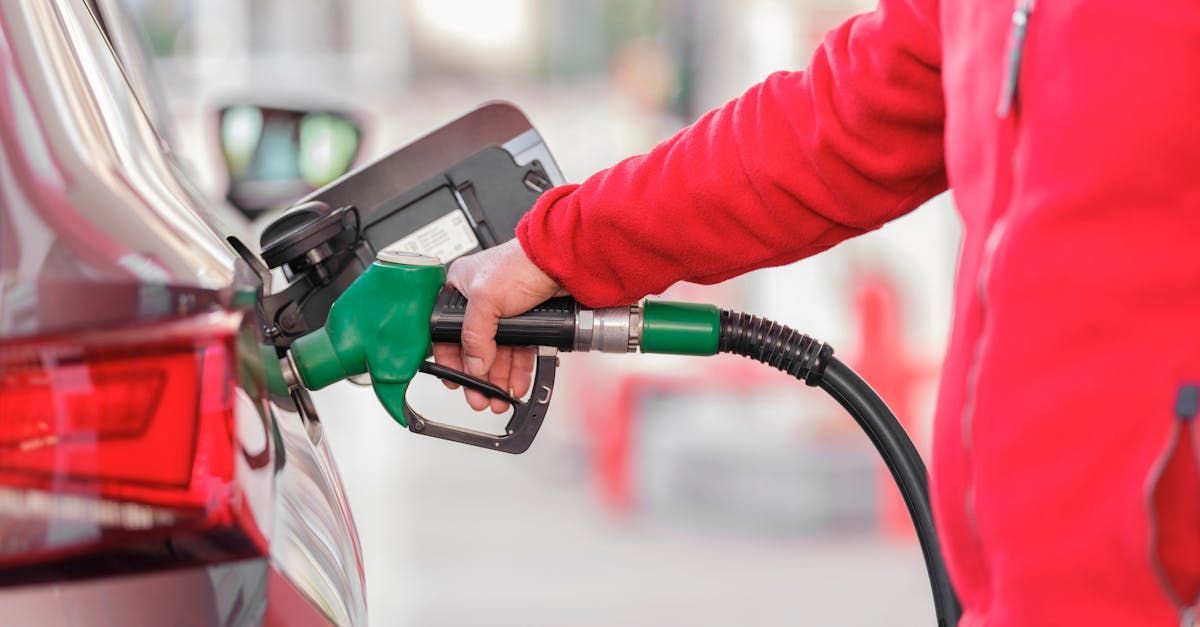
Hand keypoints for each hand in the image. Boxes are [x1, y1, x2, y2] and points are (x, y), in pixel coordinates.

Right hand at [434, 239, 563, 412]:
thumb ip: (474, 335)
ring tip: (498, 398)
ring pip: (497, 353)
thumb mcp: (485, 298)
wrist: (563, 262)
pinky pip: (519, 351)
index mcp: (459, 288)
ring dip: (497, 378)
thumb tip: (473, 364)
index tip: (454, 381)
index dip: (449, 359)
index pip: (445, 332)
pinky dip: (517, 369)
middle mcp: (480, 302)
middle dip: (478, 377)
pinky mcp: (527, 320)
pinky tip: (516, 384)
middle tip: (480, 397)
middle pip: (474, 348)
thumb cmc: (522, 263)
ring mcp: (505, 312)